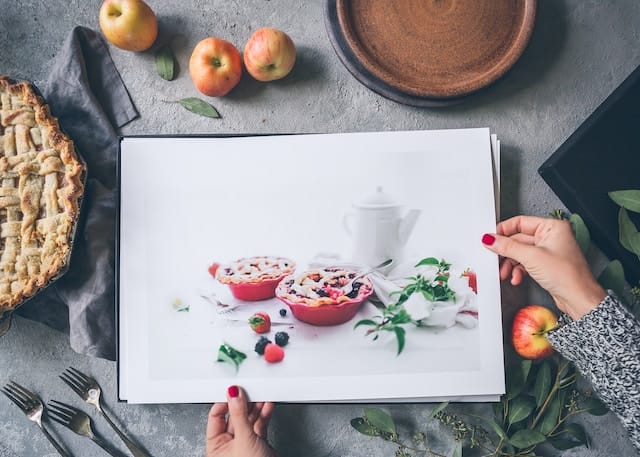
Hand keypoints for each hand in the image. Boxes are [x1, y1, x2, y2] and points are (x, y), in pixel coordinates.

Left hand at [206, 385, 276, 456]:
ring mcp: (244, 443)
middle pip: (234, 416)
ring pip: (248, 419)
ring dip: (256, 407)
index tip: (233, 391)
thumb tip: (233, 395)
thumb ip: (239, 415)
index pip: (216, 417)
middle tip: (248, 391)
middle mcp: (228, 445)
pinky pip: (259, 425)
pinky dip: (264, 414)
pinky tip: (267, 405)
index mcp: (215, 446)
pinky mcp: (258, 443)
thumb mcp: (243, 439)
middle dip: (243, 403)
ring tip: (261, 395)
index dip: (224, 403)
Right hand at [482, 215, 605, 319]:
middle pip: (518, 239)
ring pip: (520, 253)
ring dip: (510, 263)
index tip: (491, 238)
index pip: (520, 222)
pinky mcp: (546, 264)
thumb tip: (491, 239)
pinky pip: (525, 263)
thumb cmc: (567, 275)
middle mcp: (551, 237)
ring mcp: (548, 251)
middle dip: (506, 252)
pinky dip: (518, 270)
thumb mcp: (531, 257)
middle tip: (494, 256)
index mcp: (552, 227)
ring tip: (504, 272)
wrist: (578, 298)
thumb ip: (508, 247)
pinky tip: (516, 277)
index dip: (504, 230)